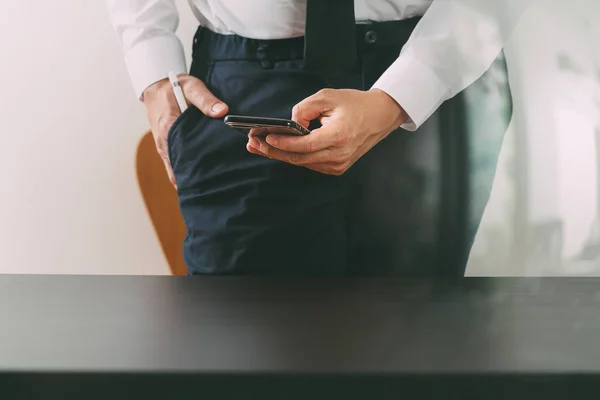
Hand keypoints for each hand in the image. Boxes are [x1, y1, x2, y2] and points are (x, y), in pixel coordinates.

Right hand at [143, 74, 228, 186]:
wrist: (156, 85)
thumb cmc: (175, 85)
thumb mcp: (192, 87)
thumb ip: (206, 100)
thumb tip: (222, 111)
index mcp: (169, 127)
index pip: (182, 156)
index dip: (195, 170)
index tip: (211, 179)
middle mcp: (164, 141)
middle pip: (179, 167)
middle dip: (195, 177)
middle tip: (215, 186)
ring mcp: (163, 145)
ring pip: (176, 168)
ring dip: (189, 175)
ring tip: (208, 186)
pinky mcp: (166, 145)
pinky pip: (173, 163)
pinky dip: (184, 170)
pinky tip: (197, 178)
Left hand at [246, 88, 405, 174]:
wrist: (380, 116)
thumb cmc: (356, 104)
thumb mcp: (328, 97)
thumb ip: (305, 108)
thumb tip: (290, 123)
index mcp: (338, 136)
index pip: (305, 146)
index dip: (284, 144)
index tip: (266, 138)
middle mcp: (338, 155)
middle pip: (300, 158)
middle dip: (274, 151)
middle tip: (254, 144)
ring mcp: (338, 164)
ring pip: (303, 163)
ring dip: (281, 155)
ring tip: (260, 146)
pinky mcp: (337, 167)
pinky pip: (310, 164)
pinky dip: (294, 157)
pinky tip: (279, 149)